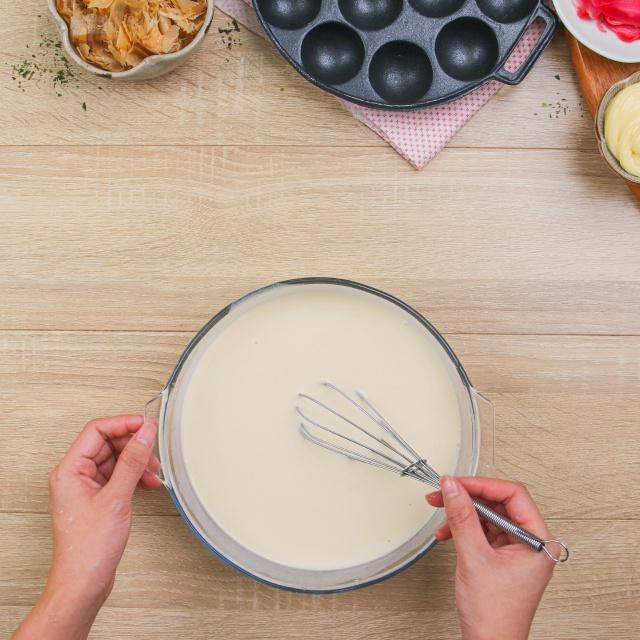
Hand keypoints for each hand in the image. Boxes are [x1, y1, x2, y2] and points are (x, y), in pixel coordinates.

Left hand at [13, 415, 161, 639]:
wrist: (84, 582)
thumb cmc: (89, 548)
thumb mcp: (117, 498)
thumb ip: (133, 461)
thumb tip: (144, 433)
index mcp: (69, 470)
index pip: (96, 430)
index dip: (123, 423)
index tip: (146, 424)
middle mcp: (74, 476)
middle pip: (107, 443)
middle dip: (133, 445)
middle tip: (154, 447)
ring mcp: (85, 487)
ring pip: (115, 459)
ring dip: (137, 461)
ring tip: (153, 471)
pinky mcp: (97, 499)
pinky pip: (117, 475)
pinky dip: (134, 476)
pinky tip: (148, 483)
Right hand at [427, 477, 555, 639]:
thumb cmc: (495, 616)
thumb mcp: (474, 558)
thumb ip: (462, 517)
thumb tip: (453, 487)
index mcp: (538, 540)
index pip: (513, 495)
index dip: (483, 485)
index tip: (458, 483)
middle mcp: (530, 542)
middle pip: (499, 503)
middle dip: (468, 497)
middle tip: (445, 492)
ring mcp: (516, 550)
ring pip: (488, 515)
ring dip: (462, 513)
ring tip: (441, 510)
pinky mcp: (502, 556)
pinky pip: (482, 530)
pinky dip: (463, 528)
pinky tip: (447, 532)